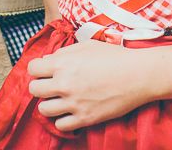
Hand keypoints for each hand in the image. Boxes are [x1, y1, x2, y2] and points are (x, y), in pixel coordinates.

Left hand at [27, 39, 150, 130]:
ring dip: (50, 104)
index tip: (45, 72)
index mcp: (63, 63)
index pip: (32, 69)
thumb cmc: (115, 57)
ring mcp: (74, 103)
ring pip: (44, 110)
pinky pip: (60, 125)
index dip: (38, 70)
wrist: (138, 75)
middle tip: (52, 86)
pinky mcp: (85, 118)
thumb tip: (49, 61)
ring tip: (61, 100)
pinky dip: (63, 120)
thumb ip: (65, 52)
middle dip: (41, 87)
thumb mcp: (87, 45)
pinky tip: (71, 112)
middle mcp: (64, 84)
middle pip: (34, 90)